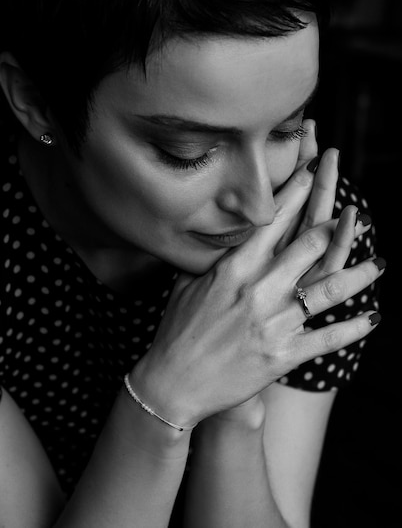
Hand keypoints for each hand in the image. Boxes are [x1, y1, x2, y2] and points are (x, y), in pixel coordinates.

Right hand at [131, 125, 382, 428]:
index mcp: (235, 268)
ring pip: (330, 291)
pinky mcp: (285, 355)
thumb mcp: (188, 283)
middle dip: (338, 226)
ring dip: (359, 275)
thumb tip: (225, 237)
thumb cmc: (177, 330)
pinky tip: (373, 318)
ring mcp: (275, 322)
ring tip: (380, 263)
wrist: (174, 382)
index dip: (297, 193)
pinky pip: (328, 338)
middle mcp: (259, 289)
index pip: (273, 221)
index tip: (313, 172)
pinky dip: (354, 329)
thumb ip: (212, 259)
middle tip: (357, 214)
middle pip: (309, 247)